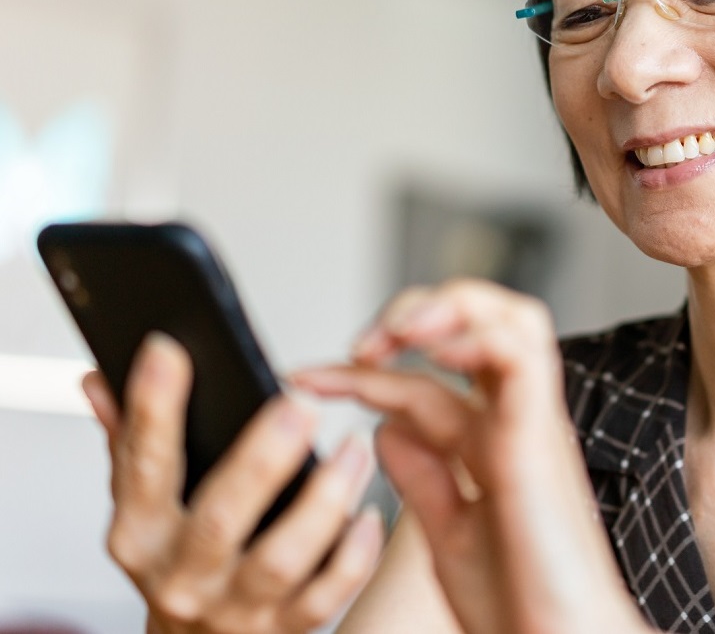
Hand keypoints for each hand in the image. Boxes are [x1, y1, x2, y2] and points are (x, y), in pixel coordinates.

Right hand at [83, 333, 381, 633]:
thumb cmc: (177, 561)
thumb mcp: (144, 505)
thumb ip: (131, 441)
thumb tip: (102, 379)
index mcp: (141, 533)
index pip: (142, 465)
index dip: (152, 407)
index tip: (169, 351)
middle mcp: (183, 575)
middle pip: (220, 518)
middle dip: (262, 459)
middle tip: (300, 405)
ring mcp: (234, 607)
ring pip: (282, 559)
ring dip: (325, 500)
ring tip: (354, 449)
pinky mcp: (283, 630)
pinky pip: (326, 595)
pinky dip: (353, 555)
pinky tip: (369, 514)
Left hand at [292, 280, 650, 633]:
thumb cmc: (519, 602)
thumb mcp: (450, 533)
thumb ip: (424, 477)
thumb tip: (385, 427)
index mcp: (492, 444)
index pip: (423, 381)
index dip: (360, 373)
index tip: (305, 380)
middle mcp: (514, 421)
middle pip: (481, 323)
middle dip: (415, 312)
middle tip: (361, 343)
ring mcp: (531, 422)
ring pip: (509, 319)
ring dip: (447, 308)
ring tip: (395, 330)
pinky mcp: (540, 434)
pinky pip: (520, 353)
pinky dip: (475, 335)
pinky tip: (433, 348)